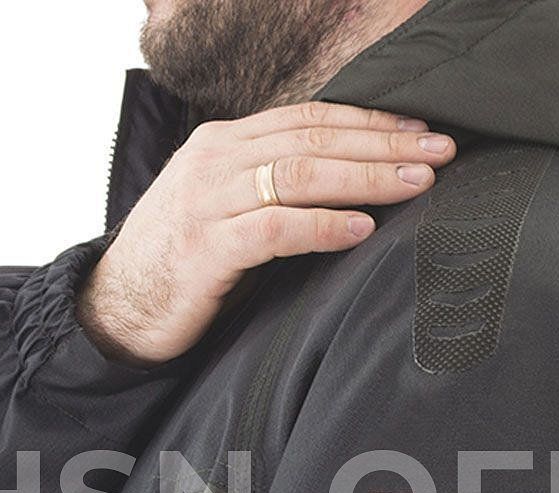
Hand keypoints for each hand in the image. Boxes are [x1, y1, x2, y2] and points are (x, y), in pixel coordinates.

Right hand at [75, 102, 455, 364]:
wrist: (118, 306)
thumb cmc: (186, 260)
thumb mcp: (230, 209)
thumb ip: (277, 189)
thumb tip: (353, 190)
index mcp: (226, 143)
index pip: (310, 119)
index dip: (370, 121)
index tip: (421, 130)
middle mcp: (216, 160)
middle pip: (314, 139)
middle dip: (384, 142)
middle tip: (440, 150)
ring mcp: (207, 200)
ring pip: (299, 174)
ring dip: (365, 177)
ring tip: (418, 184)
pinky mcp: (205, 248)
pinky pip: (274, 228)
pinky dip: (322, 226)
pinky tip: (363, 229)